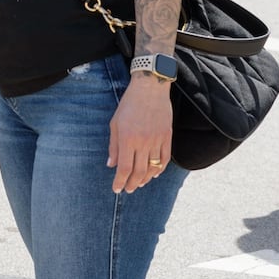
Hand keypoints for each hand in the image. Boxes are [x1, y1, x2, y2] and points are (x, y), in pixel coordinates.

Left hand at [108, 75, 173, 193]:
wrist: (150, 89)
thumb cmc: (129, 105)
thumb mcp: (115, 124)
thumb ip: (113, 146)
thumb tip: (111, 165)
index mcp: (127, 139)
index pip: (123, 168)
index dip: (120, 182)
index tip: (116, 189)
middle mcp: (143, 142)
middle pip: (138, 172)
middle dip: (132, 184)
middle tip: (128, 189)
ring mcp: (157, 141)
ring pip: (153, 168)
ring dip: (145, 179)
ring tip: (139, 184)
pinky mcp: (167, 137)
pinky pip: (165, 159)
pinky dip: (159, 170)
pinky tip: (154, 174)